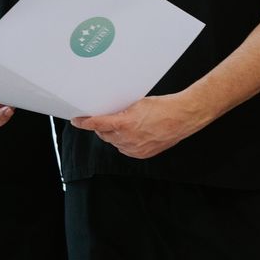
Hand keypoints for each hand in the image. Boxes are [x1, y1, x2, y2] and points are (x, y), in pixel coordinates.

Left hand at [71, 95, 203, 159]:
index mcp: (125, 123)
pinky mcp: (142, 154)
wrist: (182, 117)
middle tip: (105, 119)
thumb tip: (111, 113)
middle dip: (101, 128)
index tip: (77, 121)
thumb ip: (121, 111)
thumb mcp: (137, 104)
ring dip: (113, 135)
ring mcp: (135, 148)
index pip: (97, 124)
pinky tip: (131, 135)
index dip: (84, 122)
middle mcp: (128, 139)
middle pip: (104, 135)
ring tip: (124, 125)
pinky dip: (124, 143)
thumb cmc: (163, 107)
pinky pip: (125, 150)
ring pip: (114, 143)